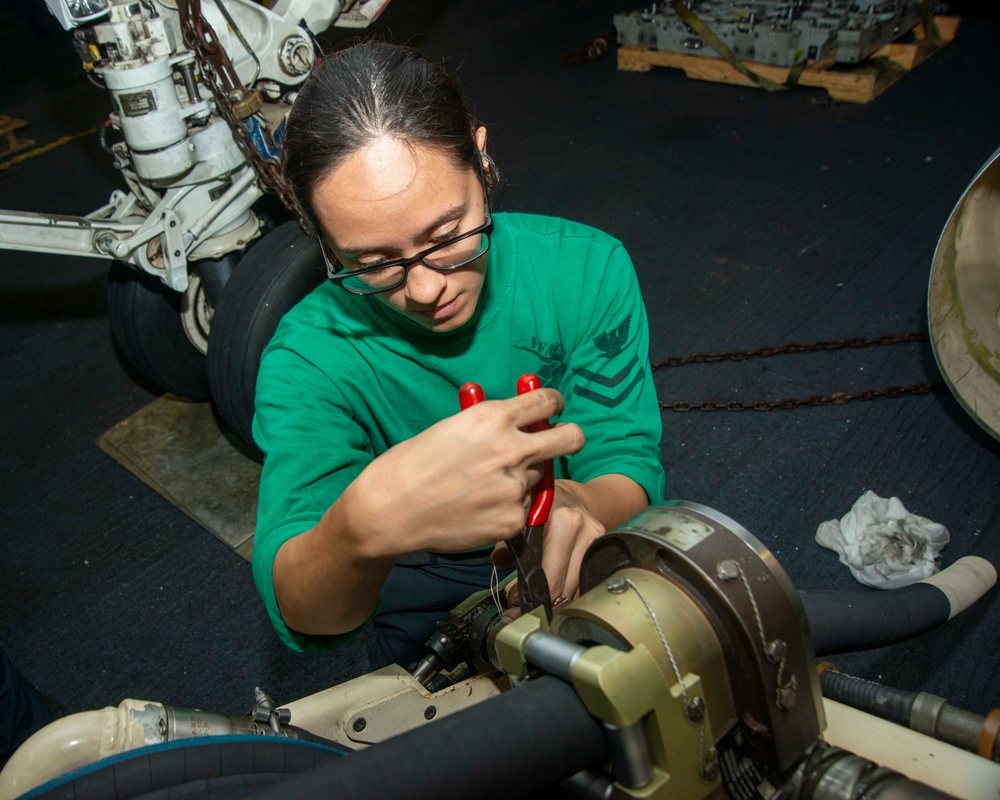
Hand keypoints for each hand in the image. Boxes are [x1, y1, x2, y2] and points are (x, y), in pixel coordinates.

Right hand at [341, 388, 584, 557]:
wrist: (389, 511)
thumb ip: (489, 424)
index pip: (547, 401)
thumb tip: (516, 421)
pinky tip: (479, 509)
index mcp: (493, 417)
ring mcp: (514, 487)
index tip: (552, 409)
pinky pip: (523, 509)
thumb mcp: (452, 427)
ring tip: (484, 487)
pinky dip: (508, 508)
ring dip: (523, 478)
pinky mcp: (512, 520)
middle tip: (560, 441)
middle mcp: (511, 449)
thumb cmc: (410, 465)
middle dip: (568, 436)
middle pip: (569, 438)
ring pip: (539, 477)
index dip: (553, 404)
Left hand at [493, 474, 648, 617]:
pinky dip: (569, 592)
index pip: (548, 573)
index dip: (530, 595)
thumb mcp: (518, 515)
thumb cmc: (540, 505)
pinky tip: (555, 598)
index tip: (514, 606)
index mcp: (561, 521)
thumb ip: (507, 540)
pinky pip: (584, 580)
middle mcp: (583, 529)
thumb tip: (498, 561)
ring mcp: (596, 539)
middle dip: (542, 604)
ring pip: (576, 587)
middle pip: (564, 585)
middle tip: (522, 613)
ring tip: (536, 608)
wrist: (572, 494)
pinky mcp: (603, 547)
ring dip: (556, 602)